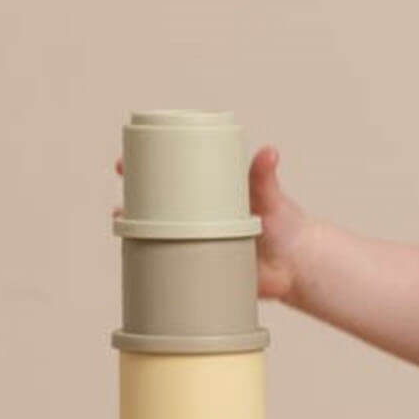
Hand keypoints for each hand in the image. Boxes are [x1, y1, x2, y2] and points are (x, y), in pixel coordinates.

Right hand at [114, 148, 314, 304]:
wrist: (296, 265)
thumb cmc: (285, 224)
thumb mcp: (270, 197)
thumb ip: (265, 176)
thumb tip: (269, 152)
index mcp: (210, 194)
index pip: (171, 176)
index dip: (144, 171)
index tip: (124, 166)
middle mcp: (198, 217)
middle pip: (156, 206)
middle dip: (132, 203)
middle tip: (122, 205)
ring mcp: (197, 241)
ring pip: (157, 235)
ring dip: (134, 233)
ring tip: (124, 232)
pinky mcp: (203, 267)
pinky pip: (171, 265)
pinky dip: (152, 264)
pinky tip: (134, 263)